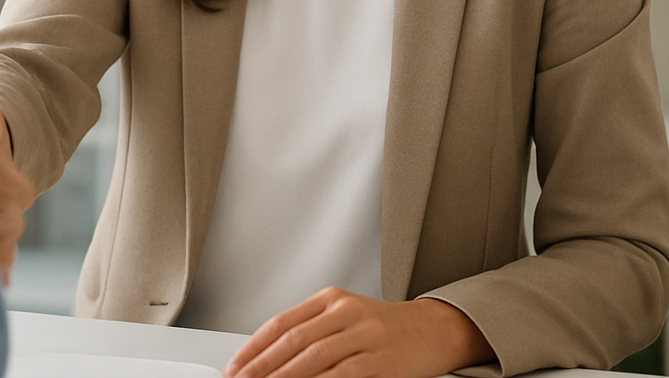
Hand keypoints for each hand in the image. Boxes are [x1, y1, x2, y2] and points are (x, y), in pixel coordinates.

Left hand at [224, 288, 492, 377]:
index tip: (234, 369)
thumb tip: (267, 360)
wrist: (434, 331)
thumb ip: (310, 332)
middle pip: (293, 342)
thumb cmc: (385, 330)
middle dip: (261, 367)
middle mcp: (347, 311)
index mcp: (331, 298)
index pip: (281, 324)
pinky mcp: (383, 361)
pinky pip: (344, 375)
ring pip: (314, 359)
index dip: (253, 348)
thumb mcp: (345, 318)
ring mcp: (366, 335)